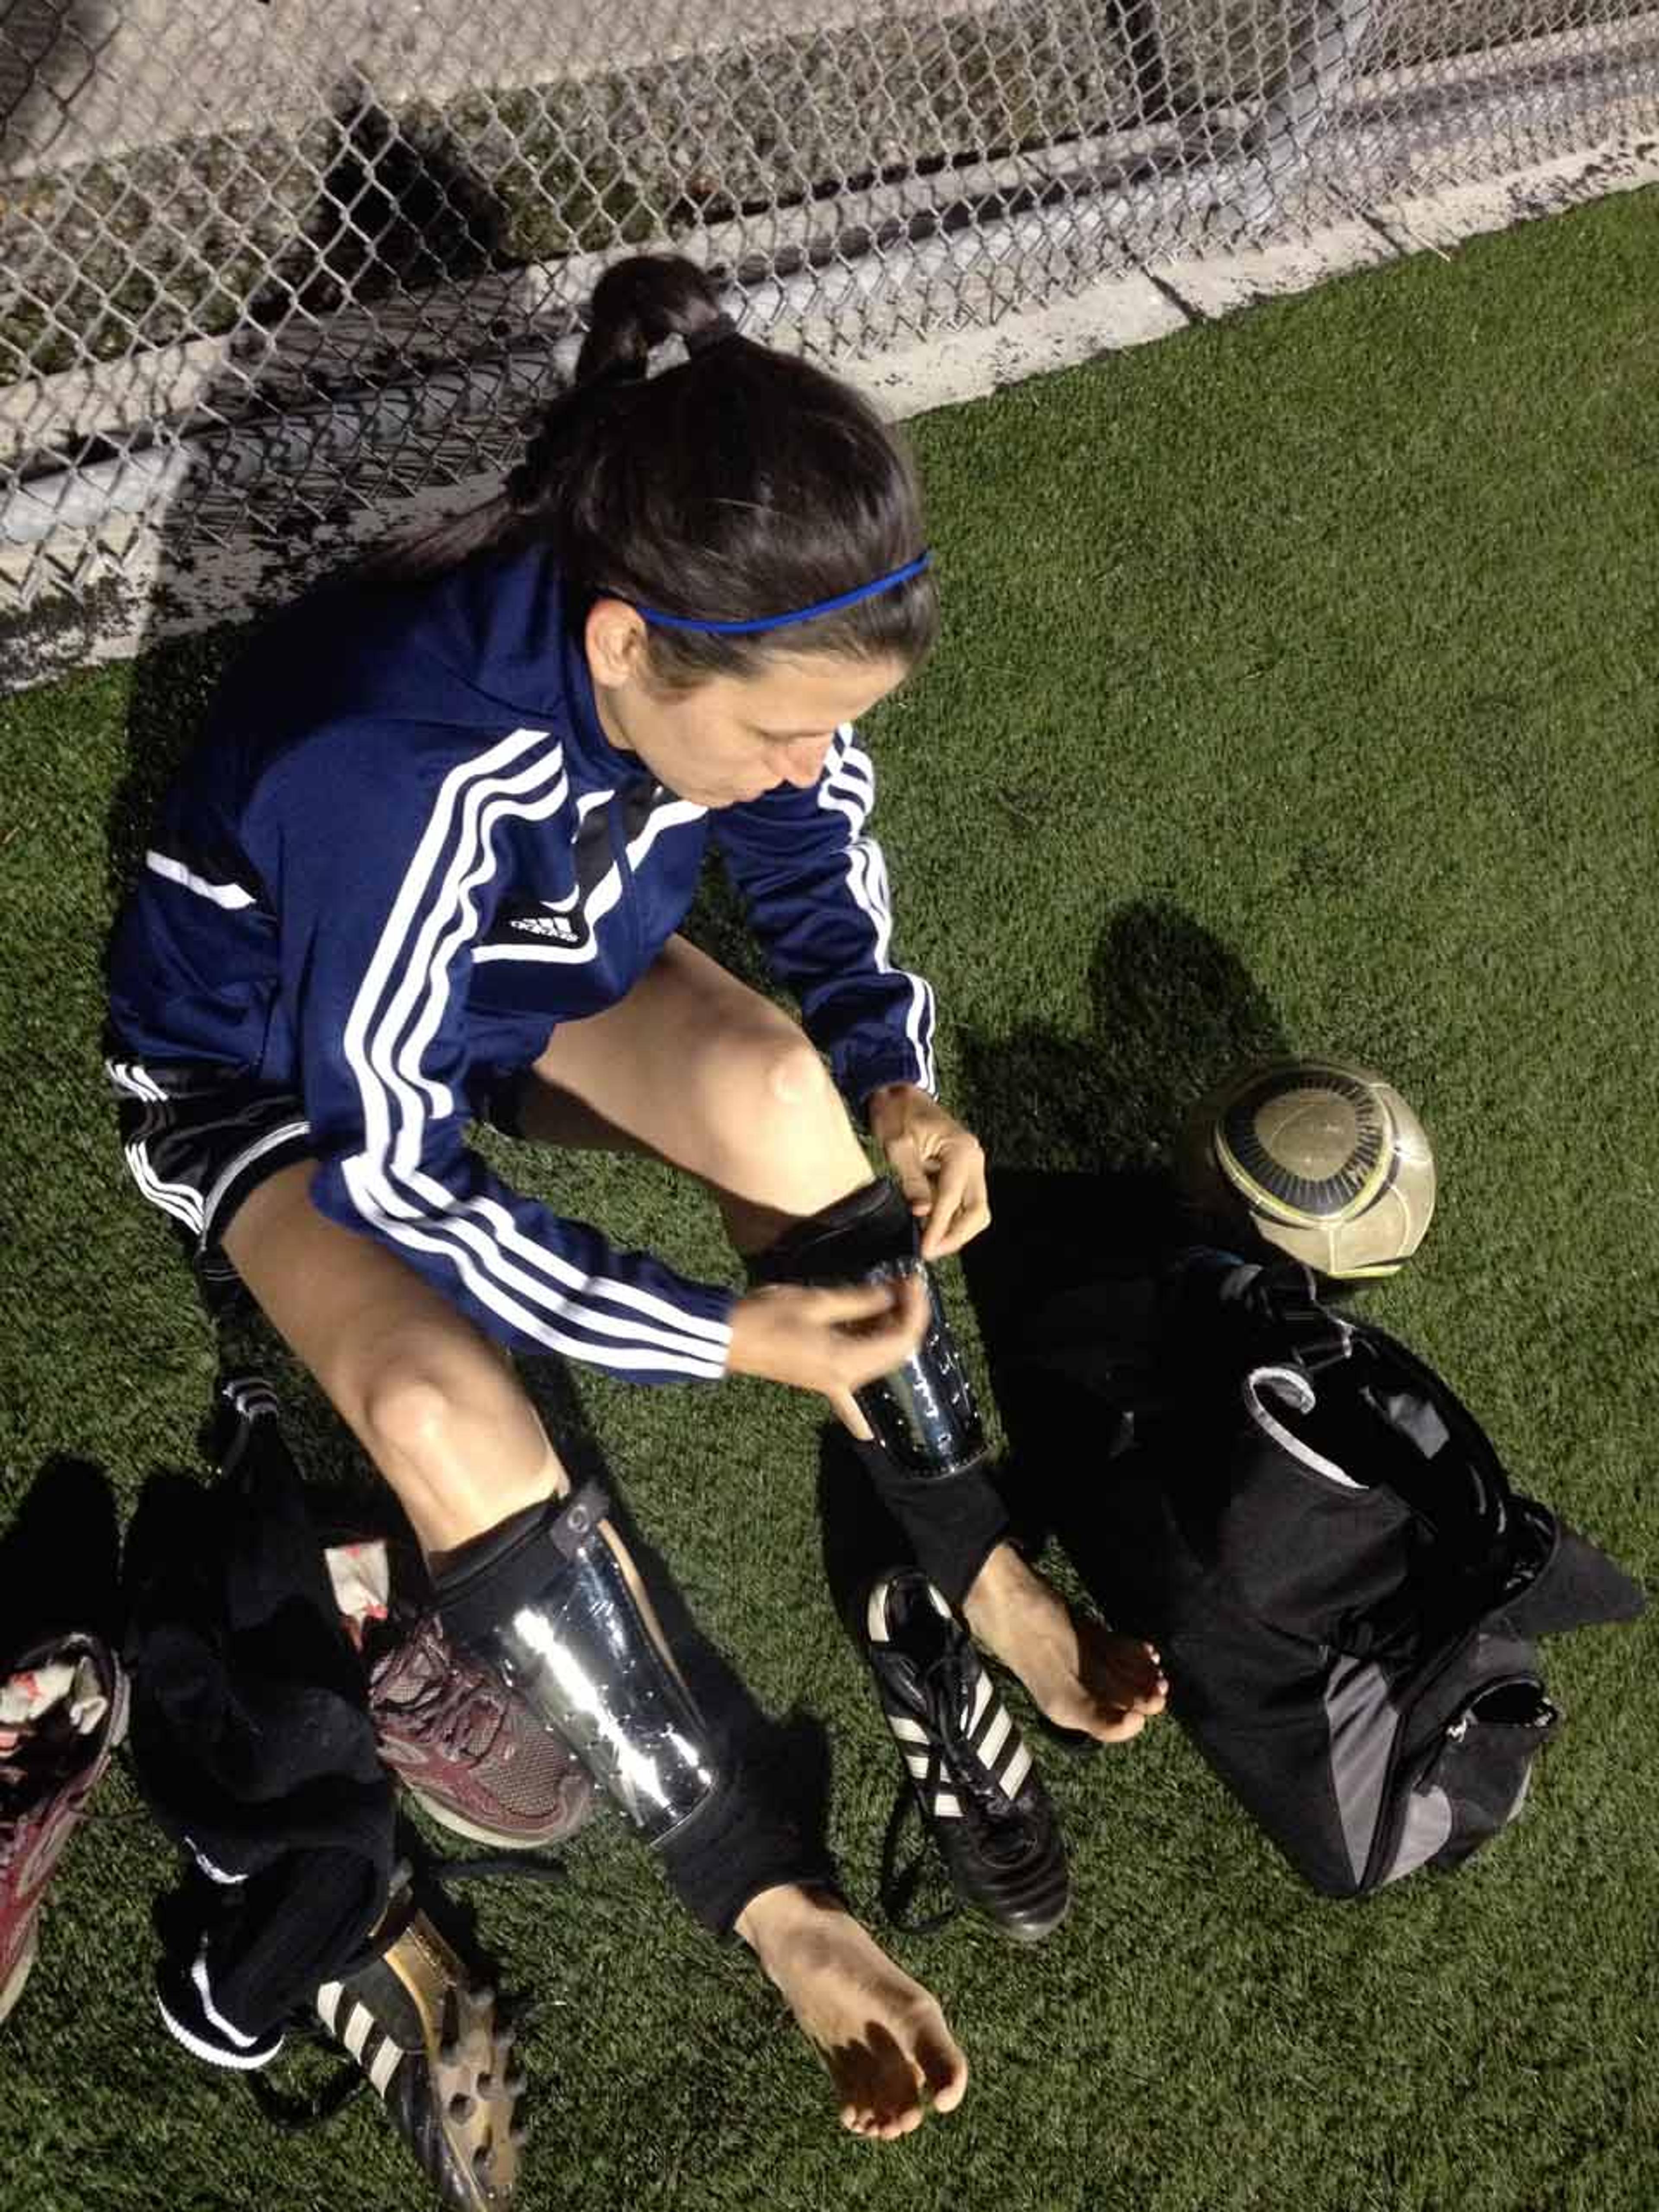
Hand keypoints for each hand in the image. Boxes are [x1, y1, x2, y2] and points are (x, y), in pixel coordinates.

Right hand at [727, 1275, 928, 1397]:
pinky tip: (866, 1435)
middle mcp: (846, 1379)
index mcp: (848, 1361)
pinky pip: (845, 1401)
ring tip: (890, 1301)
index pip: (900, 1337)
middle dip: (906, 1317)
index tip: (913, 1279)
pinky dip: (857, 1415)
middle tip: (903, 1283)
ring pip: (877, 1365)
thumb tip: (892, 1294)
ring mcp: (832, 1384)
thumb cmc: (766, 1317)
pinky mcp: (819, 1381)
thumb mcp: (816, 1301)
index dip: (914, 1307)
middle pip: (894, 1352)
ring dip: (889, 1337)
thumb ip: (860, 1301)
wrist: (727, 1338)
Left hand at [865, 1084, 990, 1259]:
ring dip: (957, 1230)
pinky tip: (933, 1227)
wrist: (901, 1092)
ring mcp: (973, 1165)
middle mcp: (974, 1159)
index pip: (952, 1200)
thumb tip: (922, 1213)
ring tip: (930, 1243)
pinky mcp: (966, 1170)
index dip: (939, 1229)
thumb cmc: (897, 1114)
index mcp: (960, 1151)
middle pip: (977, 1211)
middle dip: (955, 1236)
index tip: (925, 1251)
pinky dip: (954, 1217)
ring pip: (976, 1210)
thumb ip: (912, 1180)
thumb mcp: (898, 1145)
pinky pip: (966, 1201)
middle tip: (929, 1252)